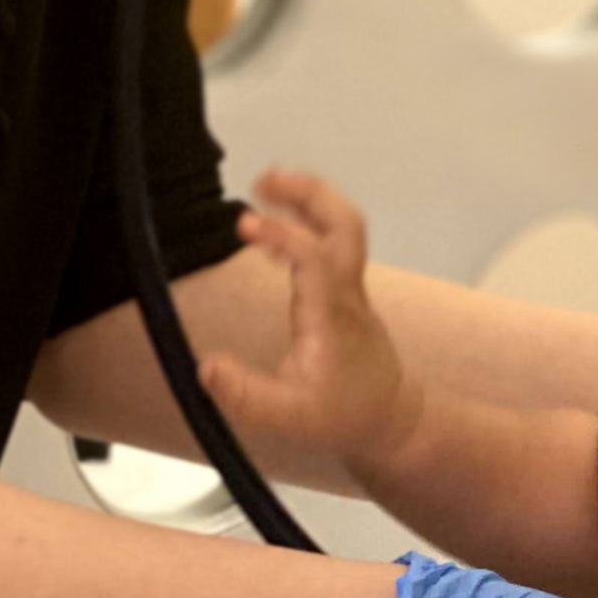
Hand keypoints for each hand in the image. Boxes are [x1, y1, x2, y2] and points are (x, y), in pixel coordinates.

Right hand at [199, 169, 422, 472]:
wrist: (390, 418)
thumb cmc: (344, 415)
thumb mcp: (290, 418)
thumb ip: (246, 396)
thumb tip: (206, 367)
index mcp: (330, 316)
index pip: (315, 258)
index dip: (283, 234)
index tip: (245, 226)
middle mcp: (345, 293)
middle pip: (346, 224)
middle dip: (309, 192)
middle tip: (263, 179)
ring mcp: (350, 288)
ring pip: (344, 226)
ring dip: (308, 198)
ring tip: (263, 186)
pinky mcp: (346, 290)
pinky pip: (334, 240)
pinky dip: (307, 219)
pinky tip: (272, 225)